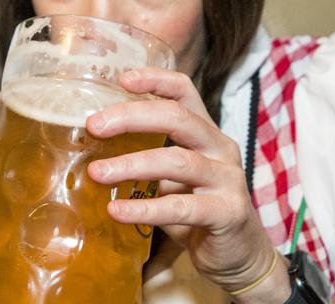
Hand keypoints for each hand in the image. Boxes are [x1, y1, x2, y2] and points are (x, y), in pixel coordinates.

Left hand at [85, 68, 287, 298]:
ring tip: (97, 172)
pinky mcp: (228, 212)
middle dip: (132, 117)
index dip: (156, 79)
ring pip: (178, 161)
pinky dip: (146, 208)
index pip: (185, 91)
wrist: (240, 255)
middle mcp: (221, 148)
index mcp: (206, 133)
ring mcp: (228, 179)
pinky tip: (117, 211)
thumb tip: (94, 150)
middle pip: (178, 118)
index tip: (122, 79)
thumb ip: (150, 158)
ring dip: (132, 165)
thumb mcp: (175, 177)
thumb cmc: (199, 210)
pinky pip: (182, 207)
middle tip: (94, 126)